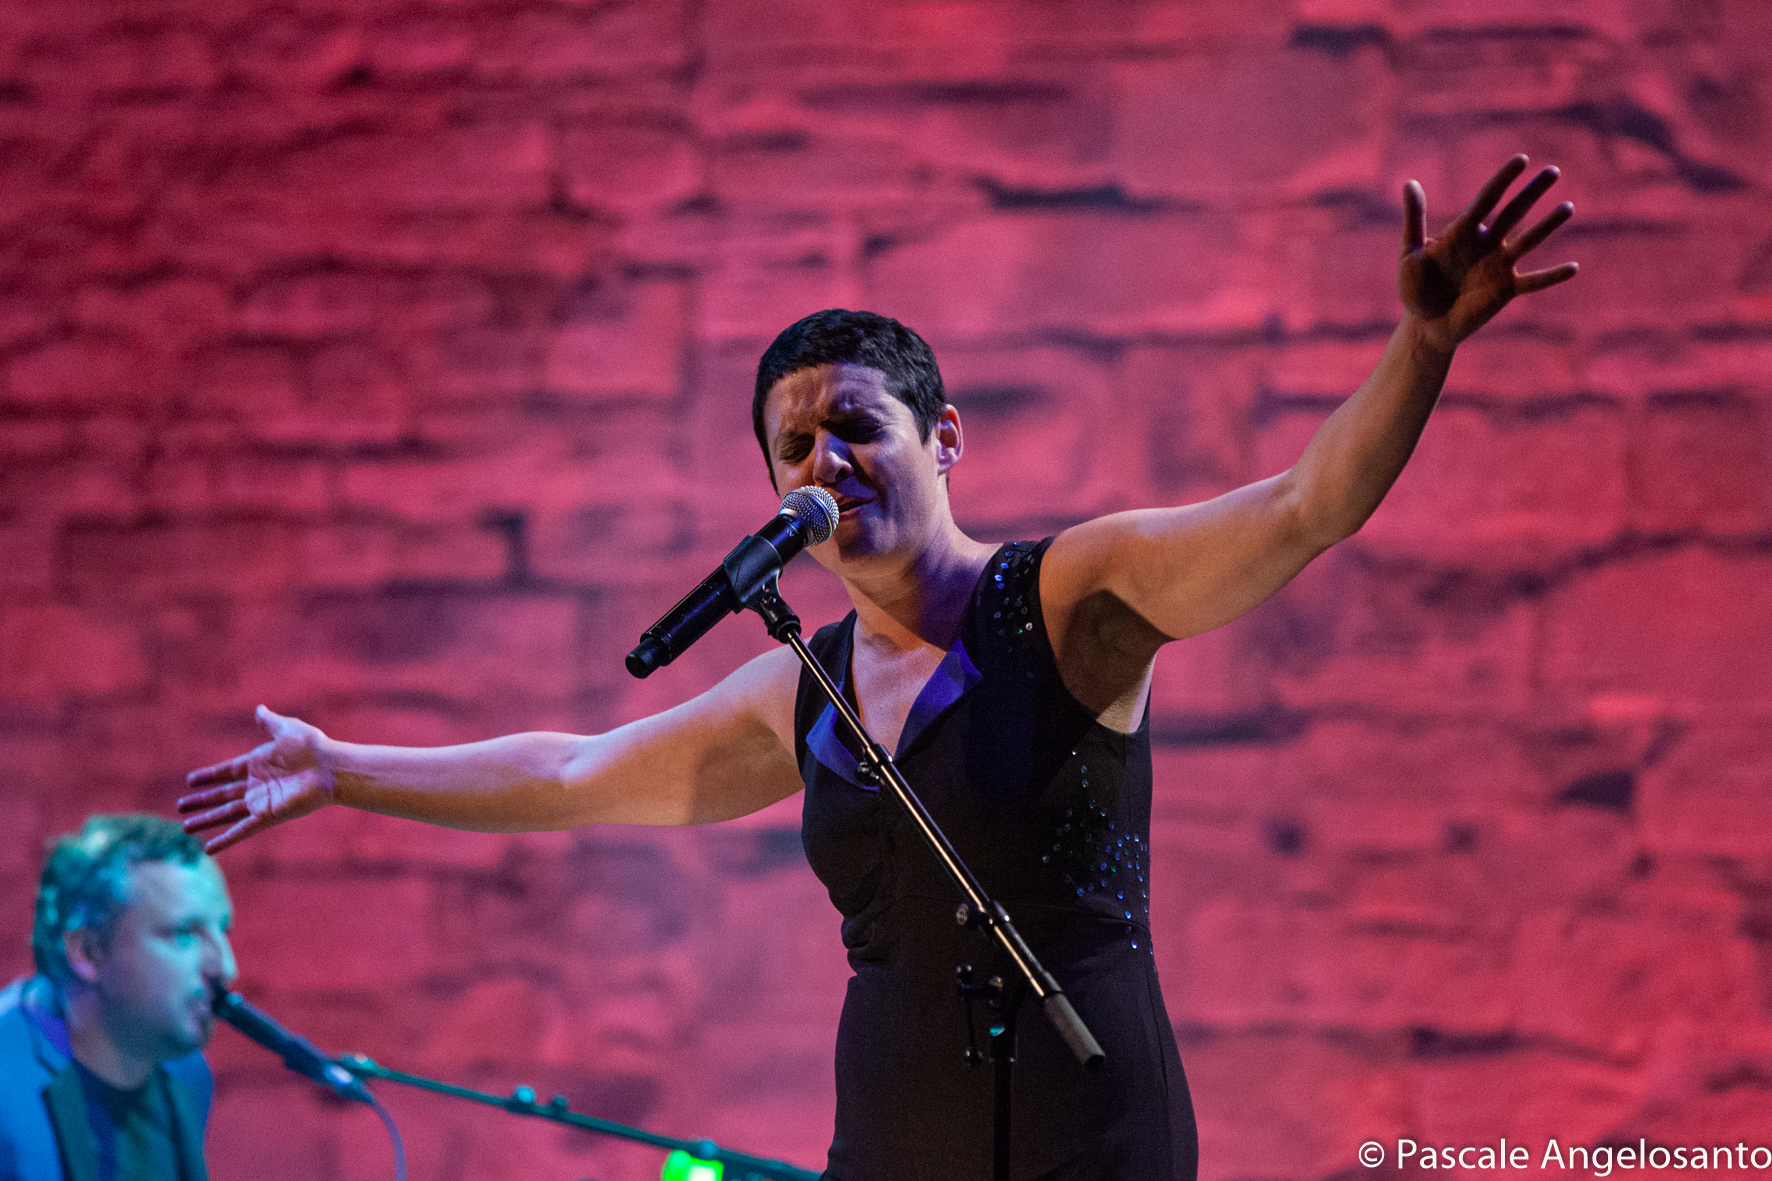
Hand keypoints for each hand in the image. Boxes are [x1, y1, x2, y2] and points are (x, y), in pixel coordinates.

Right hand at [179, 705, 336, 853]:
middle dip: (201, 802)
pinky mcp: (267, 816)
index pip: (226, 772)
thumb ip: (269, 723)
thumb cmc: (311, 747)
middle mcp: (257, 784)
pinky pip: (242, 830)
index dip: (209, 776)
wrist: (329, 768)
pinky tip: (208, 848)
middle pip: (222, 795)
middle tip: (181, 806)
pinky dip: (225, 840)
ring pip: (226, 814)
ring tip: (185, 828)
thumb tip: (260, 709)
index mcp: (258, 764)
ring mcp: (261, 802)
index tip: (191, 781)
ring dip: (206, 821)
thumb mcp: (286, 729)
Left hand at [1399, 154, 1578, 352]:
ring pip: (1528, 241)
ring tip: (1568, 207)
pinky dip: (1552, 276)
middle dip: (1532, 192)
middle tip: (1554, 171)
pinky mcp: (1506, 289)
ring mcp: (1499, 265)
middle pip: (1514, 212)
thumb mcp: (1410, 253)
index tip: (1521, 159)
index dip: (1503, 179)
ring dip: (1547, 225)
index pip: (1487, 199)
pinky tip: (1573, 268)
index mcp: (1464, 231)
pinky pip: (1533, 282)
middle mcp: (1486, 243)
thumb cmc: (1414, 288)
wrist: (1425, 323)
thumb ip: (1414, 219)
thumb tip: (1410, 182)